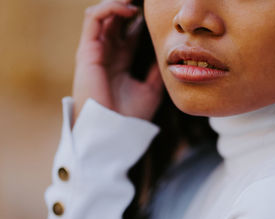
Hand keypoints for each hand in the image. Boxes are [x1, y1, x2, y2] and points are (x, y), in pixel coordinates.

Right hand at [72, 0, 163, 127]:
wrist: (112, 132)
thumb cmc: (130, 116)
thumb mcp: (151, 90)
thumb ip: (156, 71)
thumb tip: (169, 56)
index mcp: (121, 61)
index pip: (130, 31)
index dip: (142, 19)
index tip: (156, 13)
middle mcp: (107, 53)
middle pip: (116, 19)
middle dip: (130, 7)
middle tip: (147, 2)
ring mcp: (96, 50)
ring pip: (103, 14)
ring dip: (119, 3)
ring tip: (137, 1)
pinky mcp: (87, 51)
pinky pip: (93, 18)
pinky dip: (109, 7)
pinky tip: (129, 9)